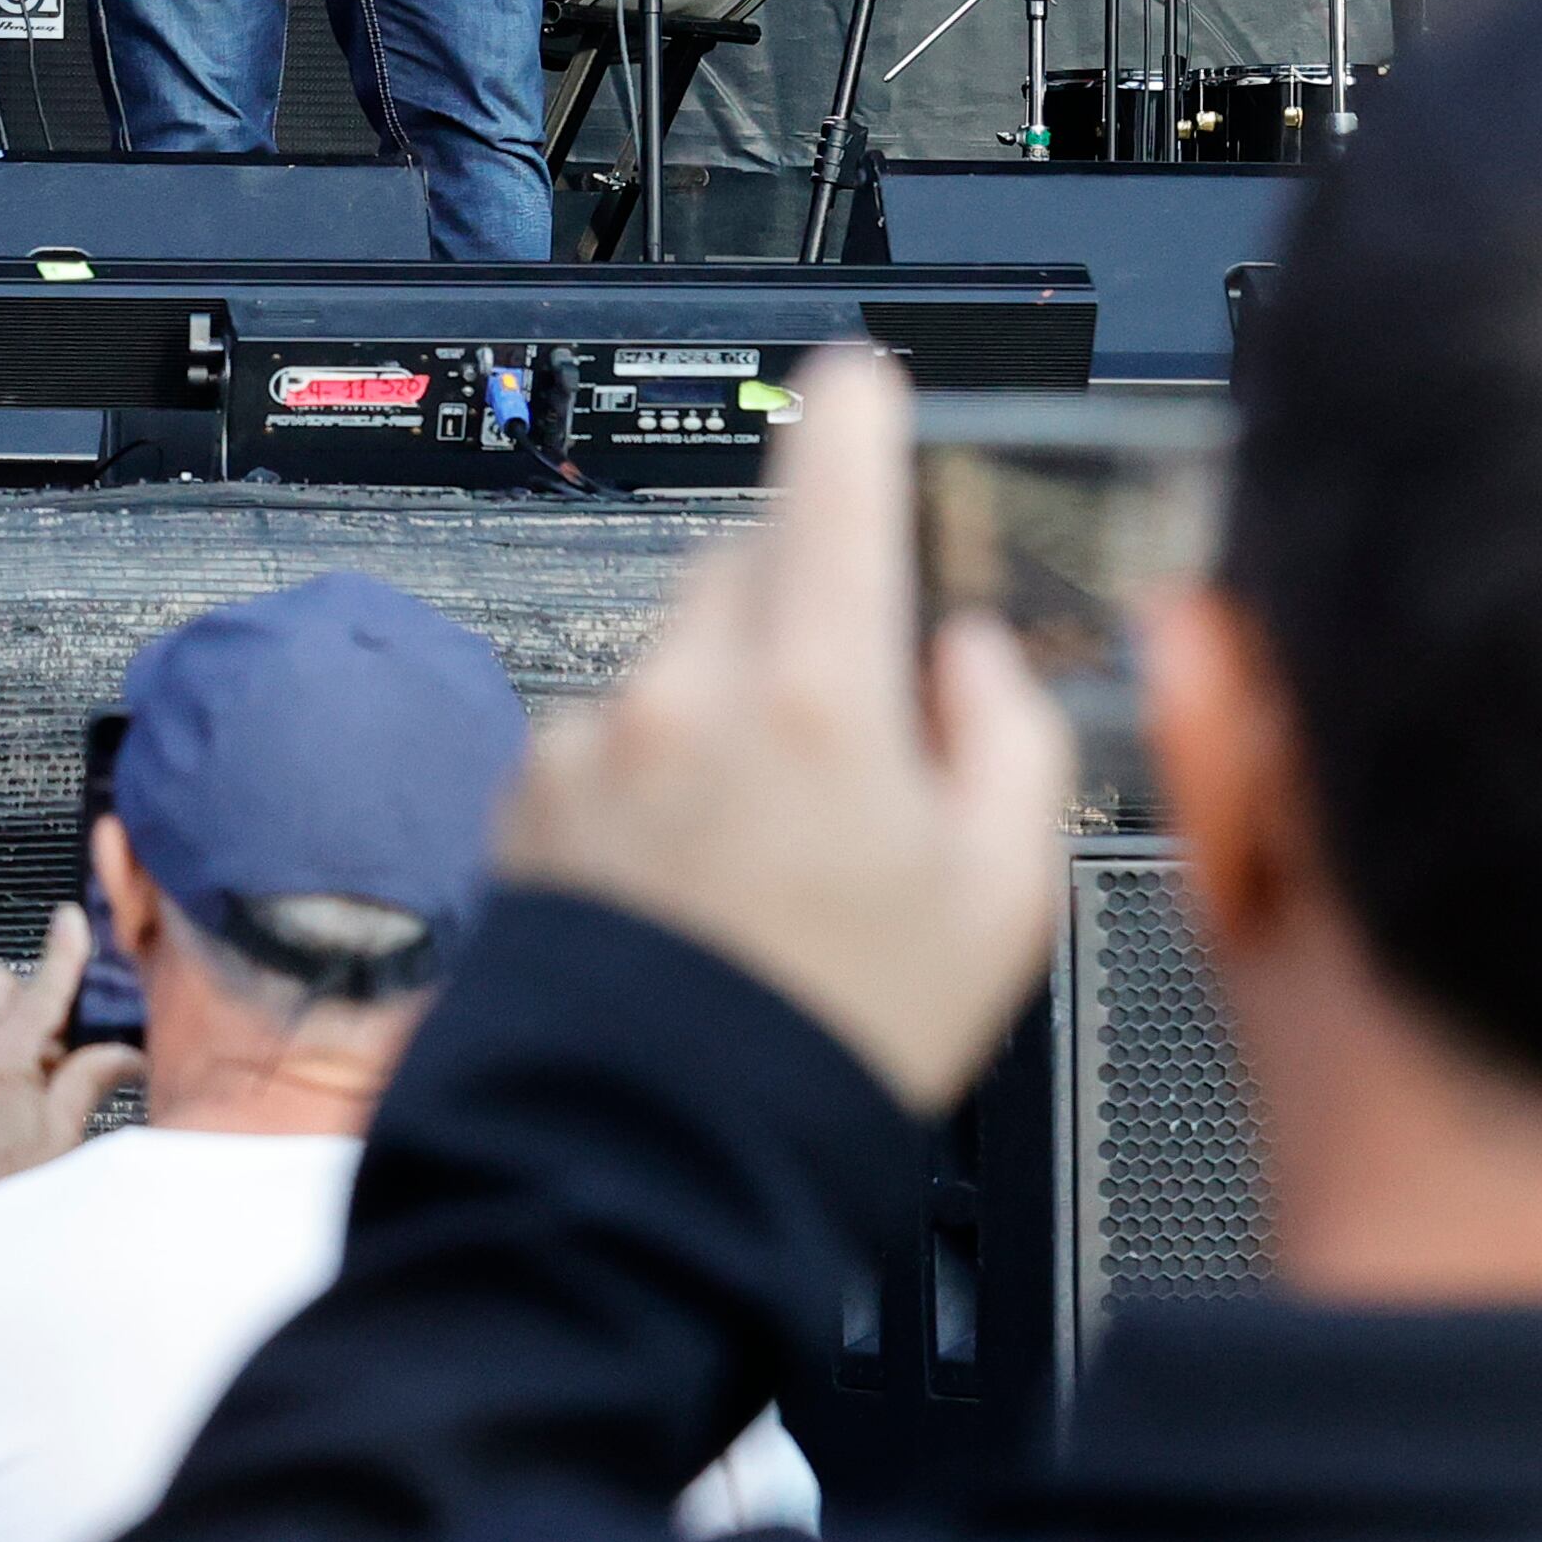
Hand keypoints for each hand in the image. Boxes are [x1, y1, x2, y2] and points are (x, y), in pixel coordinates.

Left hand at [0, 903, 144, 1190]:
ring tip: (46, 1064)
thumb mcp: (65, 1130)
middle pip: (1, 981)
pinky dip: (1, 1035)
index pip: (39, 990)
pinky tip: (26, 1074)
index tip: (72, 920)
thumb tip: (124, 1047)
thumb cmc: (12, 1189)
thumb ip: (91, 1074)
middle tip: (67, 1035)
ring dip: (19, 1016)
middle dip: (36, 994)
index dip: (62, 953)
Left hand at [496, 351, 1072, 1113]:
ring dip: (726, 696)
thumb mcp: (1001, 898)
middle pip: (750, 563)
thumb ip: (1010, 738)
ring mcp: (595, 742)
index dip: (857, 416)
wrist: (657, 1159)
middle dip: (805, 602)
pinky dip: (654, 767)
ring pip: (677, 651)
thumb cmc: (836, 1041)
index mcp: (816, 698)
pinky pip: (610, 731)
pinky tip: (694, 870)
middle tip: (857, 720)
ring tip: (773, 838)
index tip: (861, 383)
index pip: (832, 484)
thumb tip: (968, 655)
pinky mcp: (531, 798)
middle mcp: (687, 696)